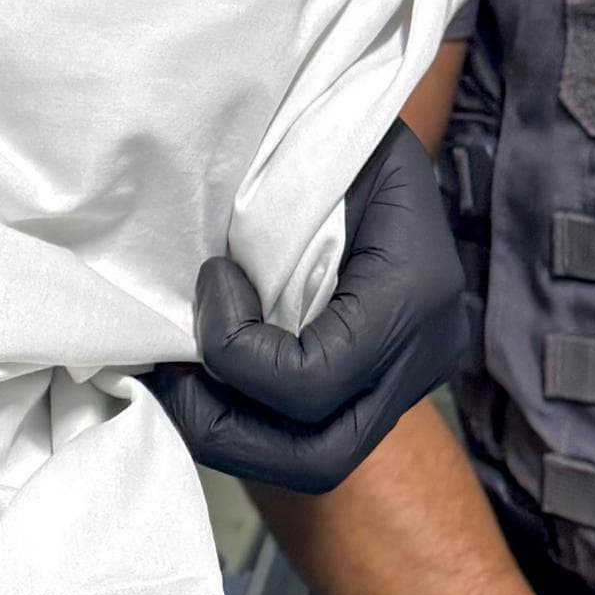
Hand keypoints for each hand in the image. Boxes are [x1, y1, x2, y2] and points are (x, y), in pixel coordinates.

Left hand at [145, 118, 467, 494]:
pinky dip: (246, 420)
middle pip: (317, 454)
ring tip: (180, 379)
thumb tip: (194, 258)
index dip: (236, 348)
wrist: (377, 140)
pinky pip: (310, 439)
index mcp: (416, 290)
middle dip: (222, 424)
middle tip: (169, 368)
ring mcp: (410, 381)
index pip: (314, 380)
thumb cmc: (337, 130)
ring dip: (228, 432)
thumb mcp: (315, 143)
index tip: (208, 280)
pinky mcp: (384, 391)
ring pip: (312, 463)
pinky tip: (207, 377)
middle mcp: (425, 352)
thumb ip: (274, 206)